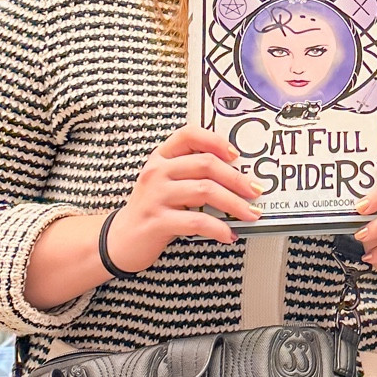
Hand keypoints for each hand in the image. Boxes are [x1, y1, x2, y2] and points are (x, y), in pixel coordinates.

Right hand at [105, 127, 261, 270]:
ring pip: (205, 191)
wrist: (120, 241)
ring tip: (251, 214)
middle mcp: (157, 172)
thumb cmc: (153, 209)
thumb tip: (238, 177)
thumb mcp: (166, 184)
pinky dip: (218, 228)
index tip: (236, 155)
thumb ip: (191, 174)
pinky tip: (229, 235)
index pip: (188, 135)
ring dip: (235, 204)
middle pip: (206, 164)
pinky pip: (196, 220)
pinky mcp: (157, 221)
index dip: (215, 140)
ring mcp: (155, 196)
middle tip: (256, 191)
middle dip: (237, 178)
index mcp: (161, 158)